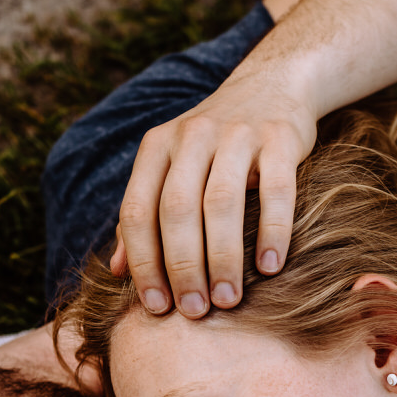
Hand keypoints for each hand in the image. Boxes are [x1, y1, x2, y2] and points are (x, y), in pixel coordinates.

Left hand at [112, 68, 316, 317]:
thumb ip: (143, 216)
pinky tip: (270, 268)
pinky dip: (272, 232)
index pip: (138, 210)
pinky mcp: (279, 139)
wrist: (272, 86)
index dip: (143, 262)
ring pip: (221, 203)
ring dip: (223, 259)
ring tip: (228, 300)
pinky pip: (275, 192)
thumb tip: (116, 272)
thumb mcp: (170, 168)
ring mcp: (236, 134)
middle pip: (176, 210)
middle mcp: (191, 136)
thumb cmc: (213, 145)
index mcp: (156, 147)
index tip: (156, 306)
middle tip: (194, 310)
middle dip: (183, 267)